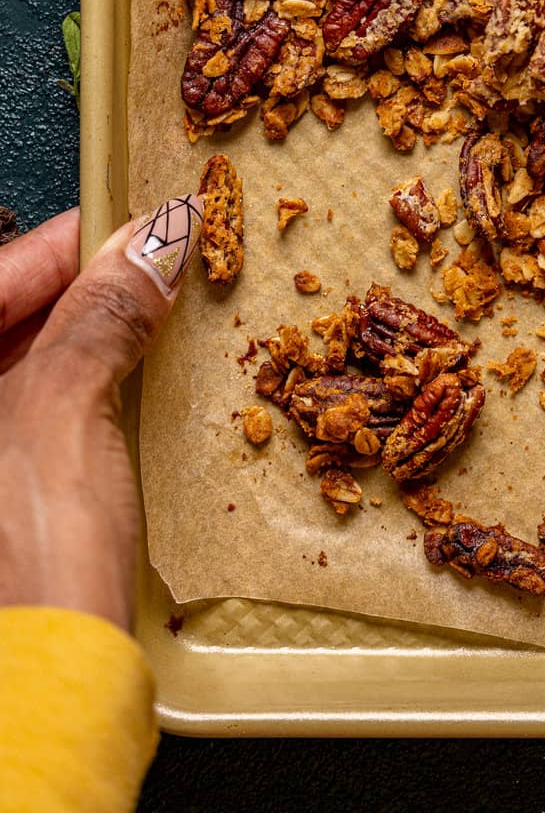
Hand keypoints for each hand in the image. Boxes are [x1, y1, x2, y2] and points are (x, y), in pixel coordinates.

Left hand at [0, 196, 199, 630]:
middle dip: (74, 293)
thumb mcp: (66, 409)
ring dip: (77, 347)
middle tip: (151, 270)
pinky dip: (69, 403)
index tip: (136, 224)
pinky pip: (20, 429)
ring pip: (12, 377)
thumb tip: (152, 242)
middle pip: (1, 326)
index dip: (67, 244)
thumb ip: (101, 314)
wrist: (32, 695)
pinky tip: (118, 396)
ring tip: (146, 325)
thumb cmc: (23, 560)